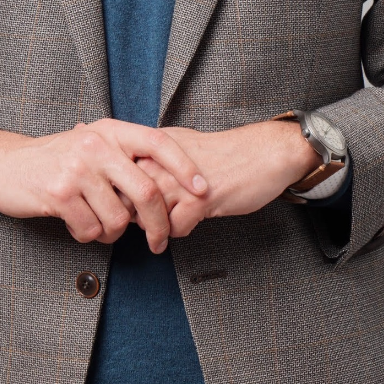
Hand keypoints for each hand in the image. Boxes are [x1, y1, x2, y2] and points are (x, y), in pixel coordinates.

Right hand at [0, 119, 208, 253]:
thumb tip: (170, 186)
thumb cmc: (57, 159)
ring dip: (113, 233)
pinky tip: (77, 224)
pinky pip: (91, 230)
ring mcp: (77, 168)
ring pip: (119, 219)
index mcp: (110, 130)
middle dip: (159, 225)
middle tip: (160, 242)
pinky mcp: (59, 194)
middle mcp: (96, 144)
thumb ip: (123, 158)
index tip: (202, 190)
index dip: (185, 167)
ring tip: (98, 223)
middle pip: (147, 191)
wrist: (5, 164)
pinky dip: (89, 236)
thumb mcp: (92, 145)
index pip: (159, 142)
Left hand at [135, 120, 318, 237]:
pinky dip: (178, 232)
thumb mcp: (182, 149)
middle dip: (132, 217)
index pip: (121, 174)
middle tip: (140, 229)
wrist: (264, 153)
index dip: (120, 196)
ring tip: (158, 237)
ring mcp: (179, 180)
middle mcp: (163, 160)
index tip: (126, 209)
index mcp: (158, 145)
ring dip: (153, 229)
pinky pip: (173, 227)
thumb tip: (131, 186)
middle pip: (128, 197)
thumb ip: (157, 164)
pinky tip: (187, 226)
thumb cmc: (224, 154)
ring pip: (147, 215)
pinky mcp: (199, 199)